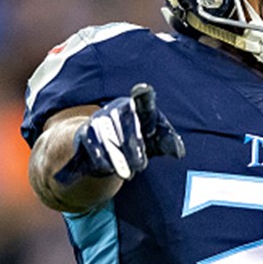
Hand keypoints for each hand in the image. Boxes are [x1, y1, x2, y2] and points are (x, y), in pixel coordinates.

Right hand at [54, 83, 184, 184]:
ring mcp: (96, 122)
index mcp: (135, 107)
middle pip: (123, 124)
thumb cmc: (139, 138)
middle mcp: (113, 110)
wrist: (105, 146)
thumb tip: (179, 153)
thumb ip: (168, 143)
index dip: (143, 96)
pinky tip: (104, 169)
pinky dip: (96, 160)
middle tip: (141, 166)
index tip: (143, 89)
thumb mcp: (156, 140)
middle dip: (132, 145)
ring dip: (115, 158)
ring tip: (127, 174)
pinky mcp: (82, 137)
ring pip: (103, 138)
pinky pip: (87, 148)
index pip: (142, 101)